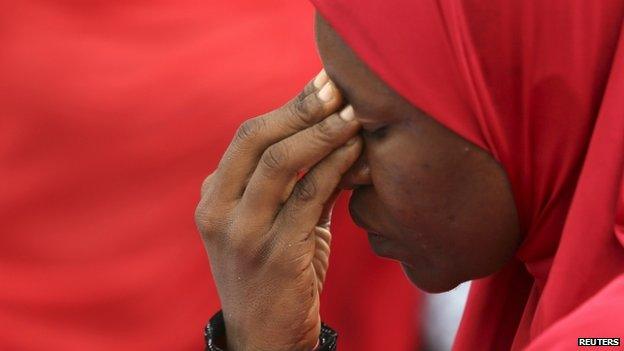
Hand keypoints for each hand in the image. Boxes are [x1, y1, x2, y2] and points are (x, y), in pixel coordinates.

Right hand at [195, 70, 361, 350]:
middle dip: (302, 108)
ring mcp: (243, 233)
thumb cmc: (274, 273)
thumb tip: (336, 131)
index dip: (287, 107)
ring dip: (322, 132)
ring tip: (354, 113)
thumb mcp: (270, 222)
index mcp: (213, 198)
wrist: (266, 336)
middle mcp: (218, 211)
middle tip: (338, 87)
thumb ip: (295, 182)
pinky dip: (334, 167)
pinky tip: (356, 151)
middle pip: (257, 139)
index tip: (322, 84)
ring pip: (281, 162)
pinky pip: (309, 196)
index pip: (246, 137)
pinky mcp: (275, 254)